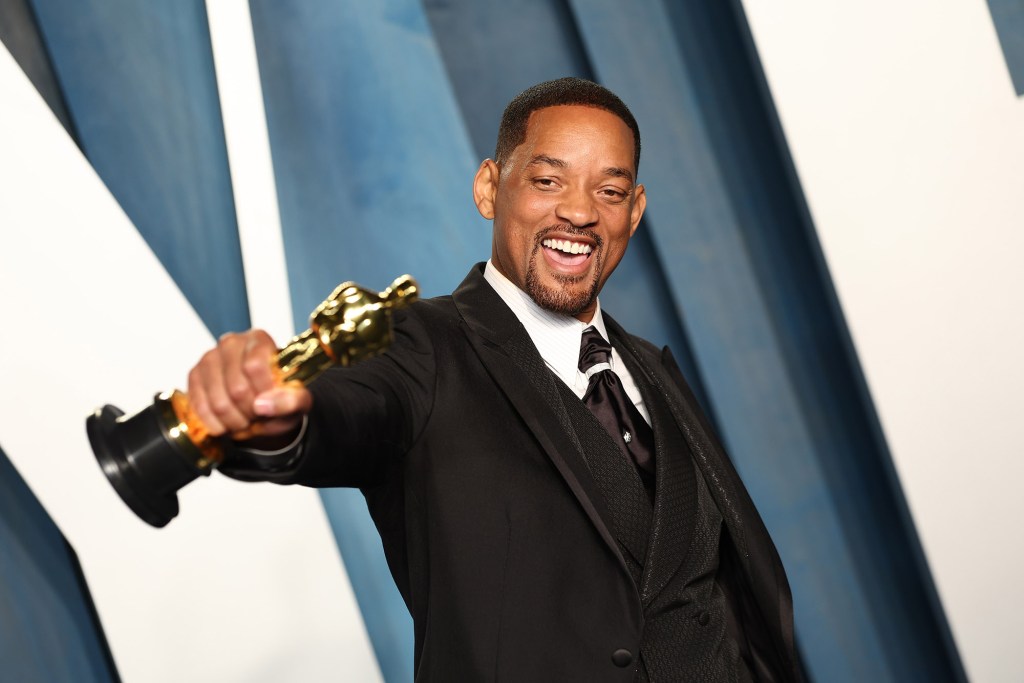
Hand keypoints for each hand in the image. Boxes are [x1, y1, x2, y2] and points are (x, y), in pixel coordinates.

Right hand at [187, 329, 311, 447]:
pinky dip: (215, 423)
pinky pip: (200, 406)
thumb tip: (263, 406)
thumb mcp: (298, 400)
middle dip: (250, 412)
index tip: (271, 404)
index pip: (255, 366)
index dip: (264, 393)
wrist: (262, 404)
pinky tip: (227, 424)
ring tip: (245, 420)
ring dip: (234, 421)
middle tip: (258, 416)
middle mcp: (231, 343)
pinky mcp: (194, 375)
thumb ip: (291, 400)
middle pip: (236, 388)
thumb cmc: (280, 396)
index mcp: (259, 340)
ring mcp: (209, 358)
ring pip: (218, 401)